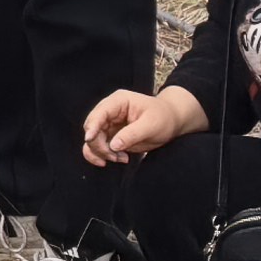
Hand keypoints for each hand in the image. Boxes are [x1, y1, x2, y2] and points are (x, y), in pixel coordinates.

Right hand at [80, 83, 208, 165]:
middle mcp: (110, 112)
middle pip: (92, 128)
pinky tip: (117, 159)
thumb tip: (113, 145)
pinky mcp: (111, 136)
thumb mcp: (150, 125)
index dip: (92, 126)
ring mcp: (109, 124)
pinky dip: (103, 156)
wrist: (171, 122)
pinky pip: (98, 147)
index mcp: (118, 102)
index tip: (89, 139)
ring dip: (102, 152)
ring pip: (92, 140)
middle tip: (115, 156)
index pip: (99, 113)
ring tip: (119, 158)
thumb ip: (131, 134)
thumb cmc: (163, 118)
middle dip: (99, 145)